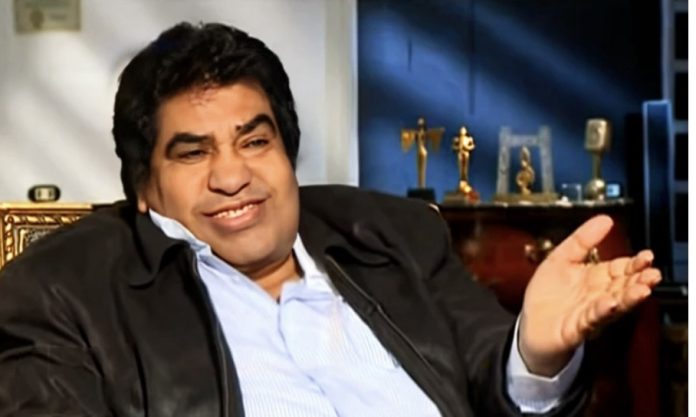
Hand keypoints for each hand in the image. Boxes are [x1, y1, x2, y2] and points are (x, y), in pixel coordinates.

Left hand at [518, 215, 661, 375]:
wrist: (530, 324)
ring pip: (614, 305)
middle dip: (639, 280)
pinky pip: (591, 319)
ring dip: (628, 297)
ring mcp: (590, 313)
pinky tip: (609, 303)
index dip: (634, 263)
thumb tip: (606, 219)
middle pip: (623, 287)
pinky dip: (601, 311)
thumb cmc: (548, 294)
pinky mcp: (577, 328)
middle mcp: (598, 295)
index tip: (647, 256)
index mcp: (596, 278)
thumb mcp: (561, 257)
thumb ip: (582, 240)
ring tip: (641, 289)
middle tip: (651, 273)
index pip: (621, 268)